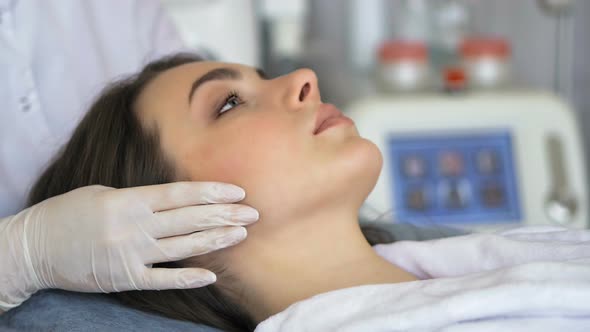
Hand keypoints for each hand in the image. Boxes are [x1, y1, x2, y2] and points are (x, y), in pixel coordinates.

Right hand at [0, 182, 257, 310]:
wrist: (35, 248)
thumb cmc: (69, 214)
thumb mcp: (103, 194)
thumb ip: (140, 198)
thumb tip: (176, 202)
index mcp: (128, 201)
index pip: (180, 195)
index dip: (212, 192)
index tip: (238, 191)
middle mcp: (133, 227)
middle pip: (189, 220)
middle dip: (224, 215)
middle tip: (254, 213)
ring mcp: (130, 255)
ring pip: (183, 247)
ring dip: (214, 240)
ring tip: (240, 233)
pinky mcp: (125, 279)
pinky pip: (163, 280)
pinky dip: (188, 278)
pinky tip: (212, 275)